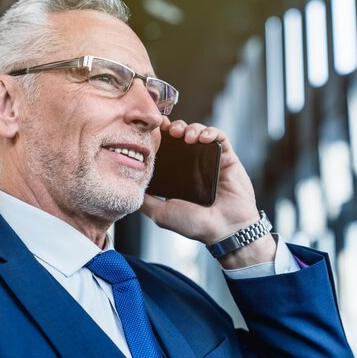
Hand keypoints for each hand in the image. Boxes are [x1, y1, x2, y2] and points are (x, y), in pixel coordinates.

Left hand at [141, 118, 276, 267]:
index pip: (165, 148)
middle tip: (169, 130)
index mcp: (177, 175)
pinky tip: (203, 137)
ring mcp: (210, 160)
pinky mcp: (227, 157)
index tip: (152, 129)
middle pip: (181, 136)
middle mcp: (192, 165)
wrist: (225, 229)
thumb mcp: (161, 213)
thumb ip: (145, 200)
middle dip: (173, 128)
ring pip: (198, 132)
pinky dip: (211, 132)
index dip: (159, 136)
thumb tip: (129, 187)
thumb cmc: (195, 225)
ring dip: (191, 128)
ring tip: (186, 136)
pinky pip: (220, 137)